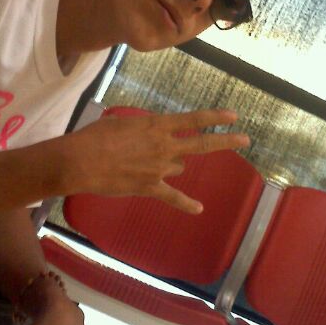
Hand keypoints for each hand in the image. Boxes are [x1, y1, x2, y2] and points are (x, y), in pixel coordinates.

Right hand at [66, 109, 249, 212]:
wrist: (80, 161)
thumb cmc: (96, 136)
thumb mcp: (123, 122)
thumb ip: (143, 127)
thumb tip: (150, 134)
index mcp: (157, 125)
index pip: (193, 119)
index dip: (216, 116)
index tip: (234, 115)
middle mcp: (164, 146)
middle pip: (202, 143)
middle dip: (226, 141)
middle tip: (245, 140)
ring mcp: (159, 168)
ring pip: (179, 167)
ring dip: (173, 164)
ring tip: (147, 162)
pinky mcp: (150, 187)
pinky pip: (174, 197)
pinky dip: (187, 204)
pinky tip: (199, 209)